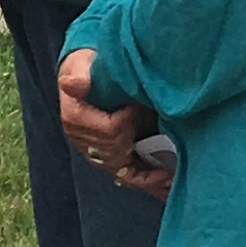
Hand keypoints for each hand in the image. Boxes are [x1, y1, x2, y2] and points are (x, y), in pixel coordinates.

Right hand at [57, 50, 165, 193]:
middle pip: (115, 152)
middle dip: (136, 140)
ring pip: (122, 169)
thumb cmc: (89, 69)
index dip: (126, 120)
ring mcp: (95, 153)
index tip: (136, 105)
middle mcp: (82, 140)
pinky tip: (165, 180)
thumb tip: (73, 83)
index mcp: (75, 119)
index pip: (108, 130)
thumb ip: (80, 75)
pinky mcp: (109, 160)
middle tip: (157, 128)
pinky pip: (127, 177)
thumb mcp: (83, 65)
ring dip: (146, 171)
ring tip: (172, 173)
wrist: (88, 76)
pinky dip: (146, 180)